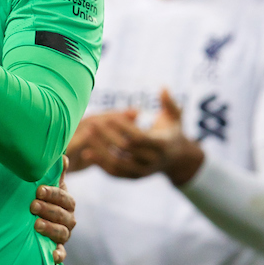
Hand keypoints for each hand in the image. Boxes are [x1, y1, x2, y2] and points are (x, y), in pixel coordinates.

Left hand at [31, 156, 75, 263]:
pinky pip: (61, 253)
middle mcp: (68, 218)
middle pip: (64, 215)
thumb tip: (61, 156)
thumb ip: (54, 173)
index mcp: (66, 202)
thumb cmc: (39, 198)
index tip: (38, 190)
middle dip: (48, 210)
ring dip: (50, 229)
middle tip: (32, 206)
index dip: (53, 194)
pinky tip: (52, 256)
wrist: (33, 220)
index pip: (64, 198)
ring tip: (36, 225)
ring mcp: (63, 234)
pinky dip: (58, 255)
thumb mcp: (46, 185)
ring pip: (62, 233)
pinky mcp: (58, 248)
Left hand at [65, 91, 202, 184]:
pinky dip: (100, 164)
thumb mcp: (174, 117)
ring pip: (118, 164)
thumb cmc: (172, 131)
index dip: (123, 127)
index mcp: (162, 145)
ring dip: (100, 150)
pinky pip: (115, 173)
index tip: (109, 116)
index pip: (139, 137)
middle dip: (107, 136)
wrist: (176, 159)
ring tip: (86, 136)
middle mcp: (153, 160)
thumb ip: (169, 103)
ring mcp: (143, 171)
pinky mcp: (134, 177)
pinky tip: (87, 153)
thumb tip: (162, 87)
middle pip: (126, 150)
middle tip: (91, 123)